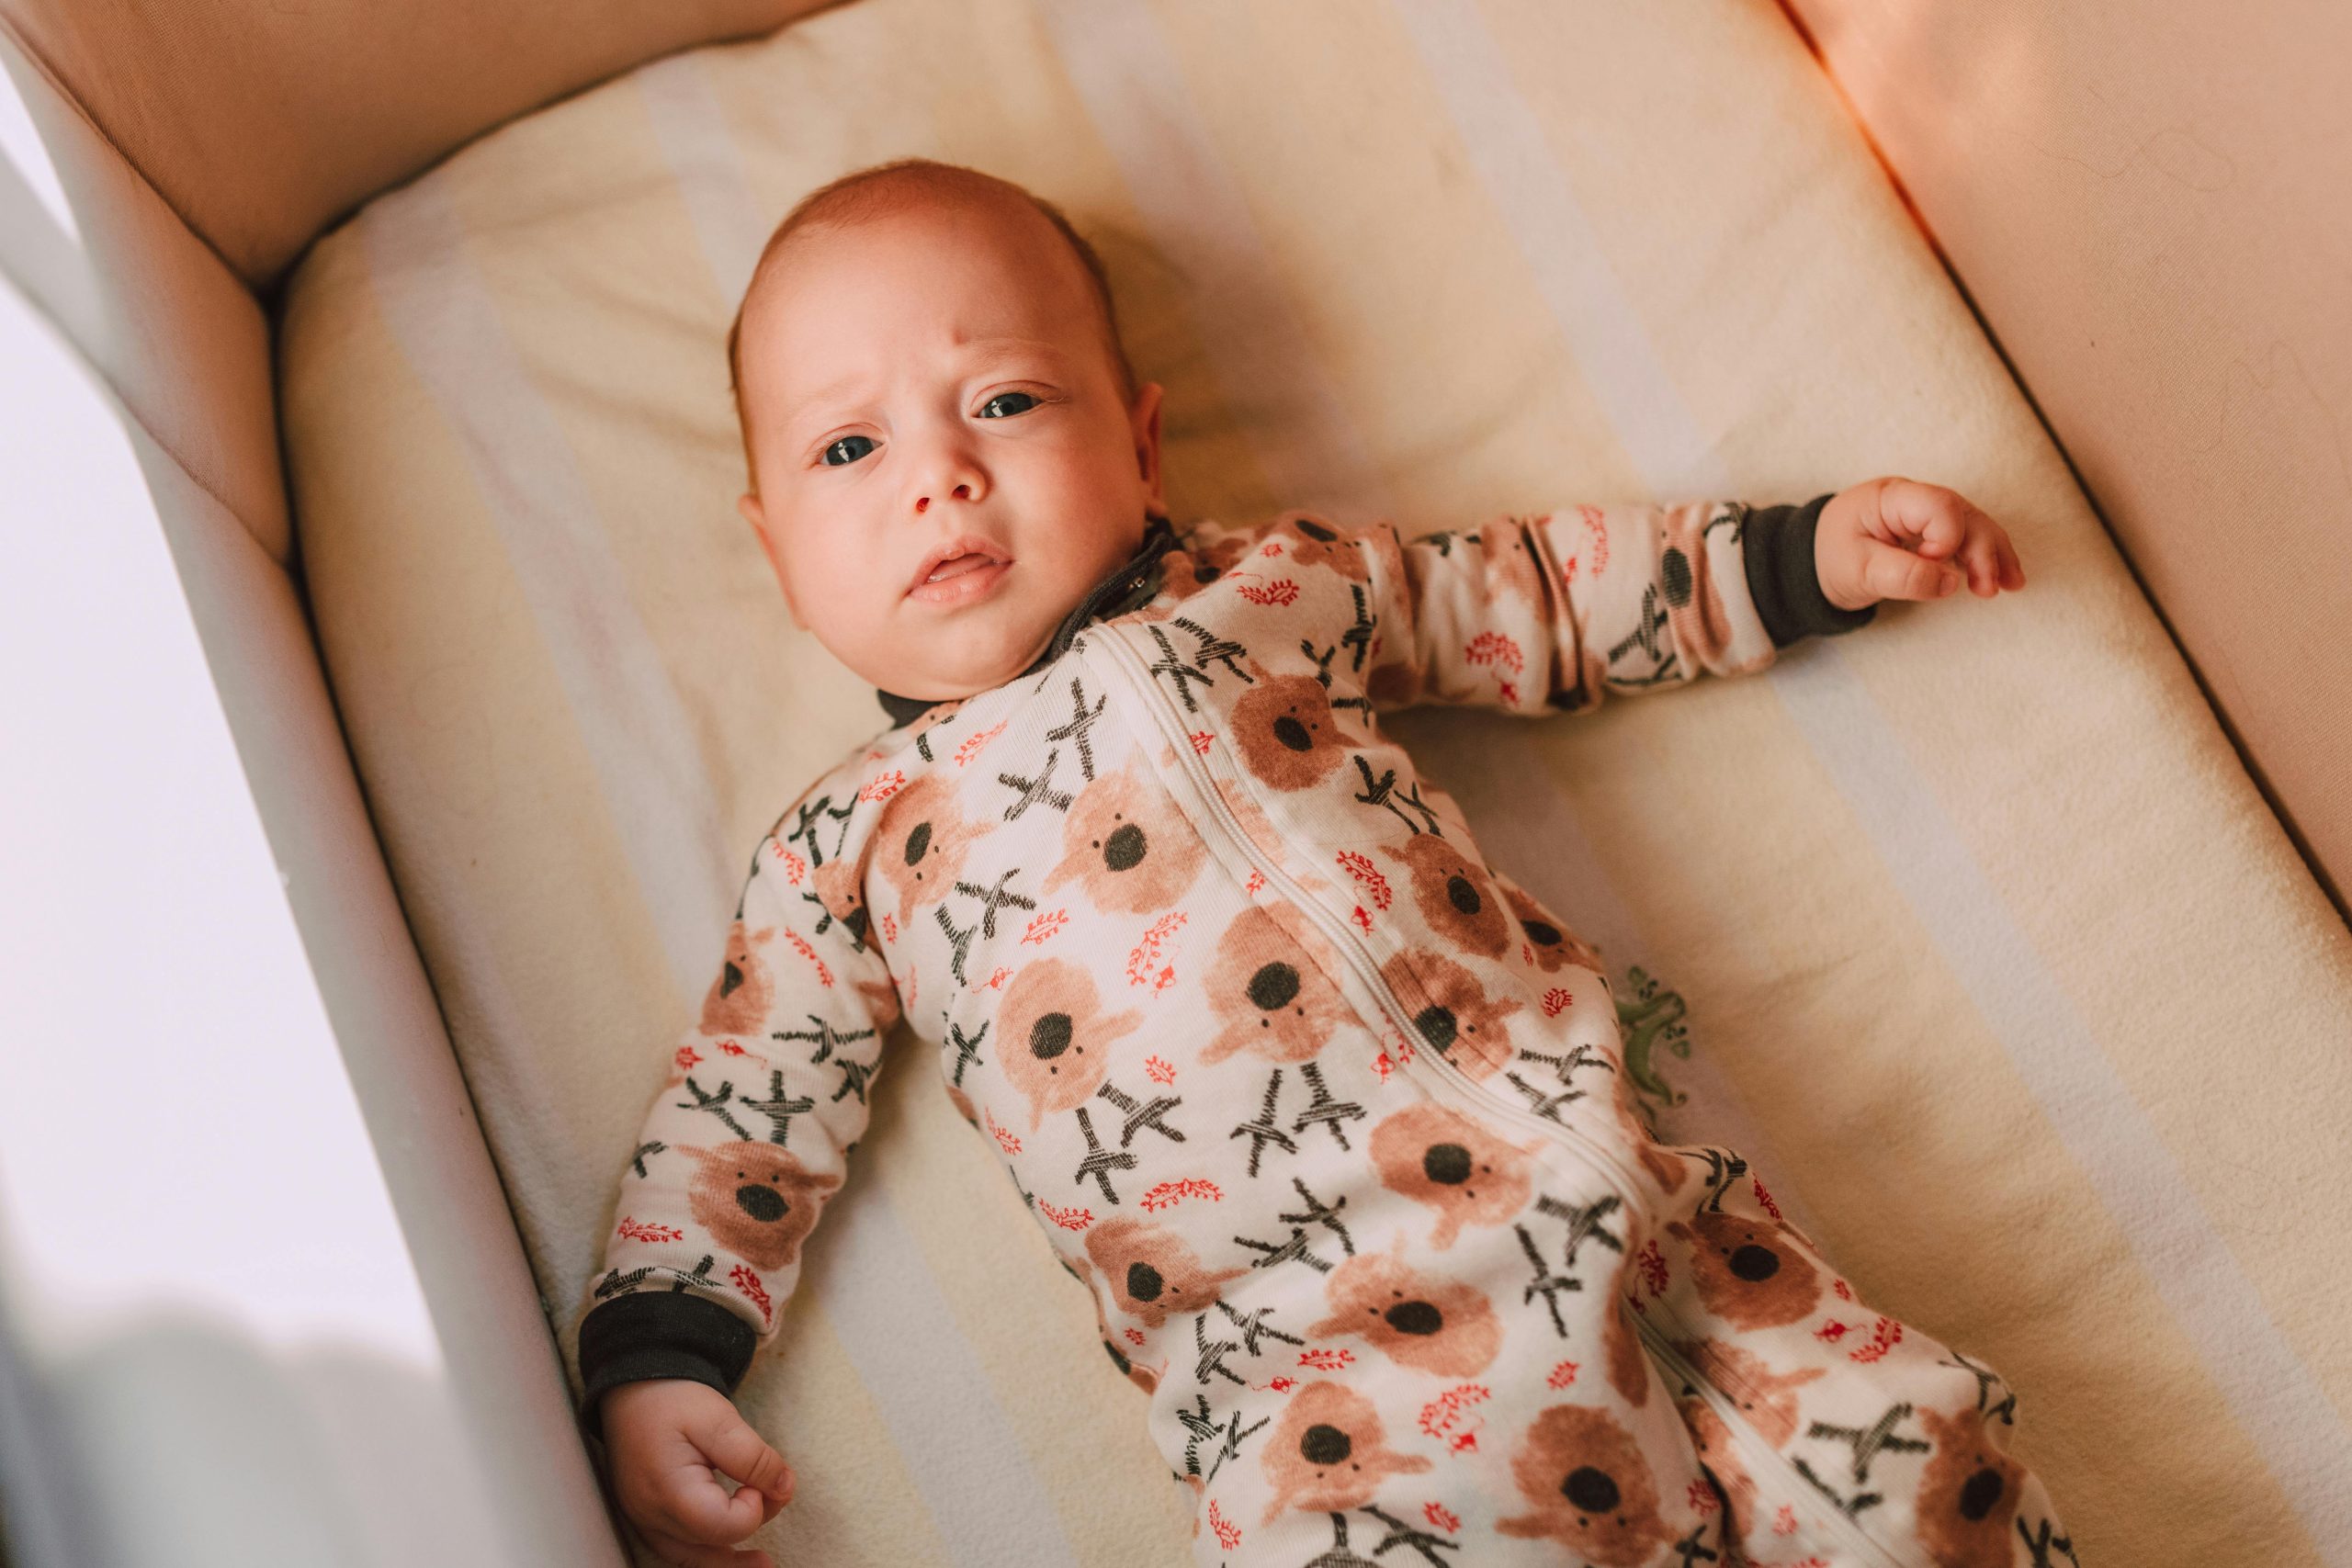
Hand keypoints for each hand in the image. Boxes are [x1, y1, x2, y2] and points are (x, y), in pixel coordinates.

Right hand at [602, 1379, 794, 1567]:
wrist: (632, 1391)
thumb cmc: (672, 1399)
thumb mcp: (719, 1417)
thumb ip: (753, 1457)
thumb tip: (784, 1488)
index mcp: (668, 1490)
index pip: (724, 1525)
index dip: (754, 1507)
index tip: (758, 1477)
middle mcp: (651, 1515)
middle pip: (714, 1542)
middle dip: (752, 1520)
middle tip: (773, 1488)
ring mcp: (645, 1521)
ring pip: (693, 1559)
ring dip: (731, 1559)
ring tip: (764, 1563)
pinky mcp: (647, 1520)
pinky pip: (678, 1552)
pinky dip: (708, 1555)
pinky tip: (732, 1556)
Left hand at [1815, 477, 2024, 611]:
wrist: (1814, 560)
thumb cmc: (1831, 558)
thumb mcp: (1857, 571)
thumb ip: (1901, 576)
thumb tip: (1951, 584)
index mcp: (1891, 497)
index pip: (1938, 508)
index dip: (1945, 540)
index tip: (1929, 566)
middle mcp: (1915, 499)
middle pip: (1965, 515)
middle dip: (1982, 551)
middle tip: (1987, 589)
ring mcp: (1926, 513)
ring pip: (1974, 526)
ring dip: (1994, 555)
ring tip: (2011, 586)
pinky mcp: (1933, 531)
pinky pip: (1968, 538)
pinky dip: (1987, 558)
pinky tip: (2006, 580)